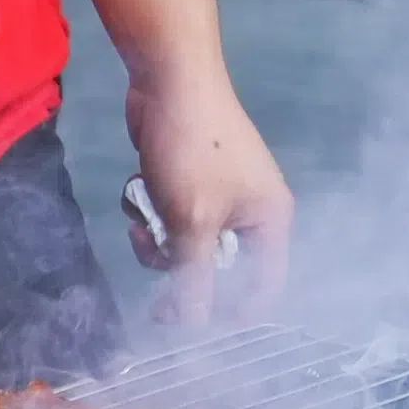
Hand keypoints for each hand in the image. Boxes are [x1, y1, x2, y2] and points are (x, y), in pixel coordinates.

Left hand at [123, 68, 295, 319]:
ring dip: (158, 240)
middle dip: (180, 267)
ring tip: (141, 218)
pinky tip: (137, 188)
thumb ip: (193, 280)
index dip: (230, 313)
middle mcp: (251, 212)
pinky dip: (150, 210)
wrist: (168, 79)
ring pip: (186, 245)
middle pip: (217, 270)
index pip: (264, 288)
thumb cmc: (192, 152)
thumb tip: (192, 329)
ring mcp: (219, 196)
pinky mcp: (188, 183)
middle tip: (152, 258)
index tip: (189, 326)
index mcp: (270, 222)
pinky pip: (170, 218)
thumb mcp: (192, 222)